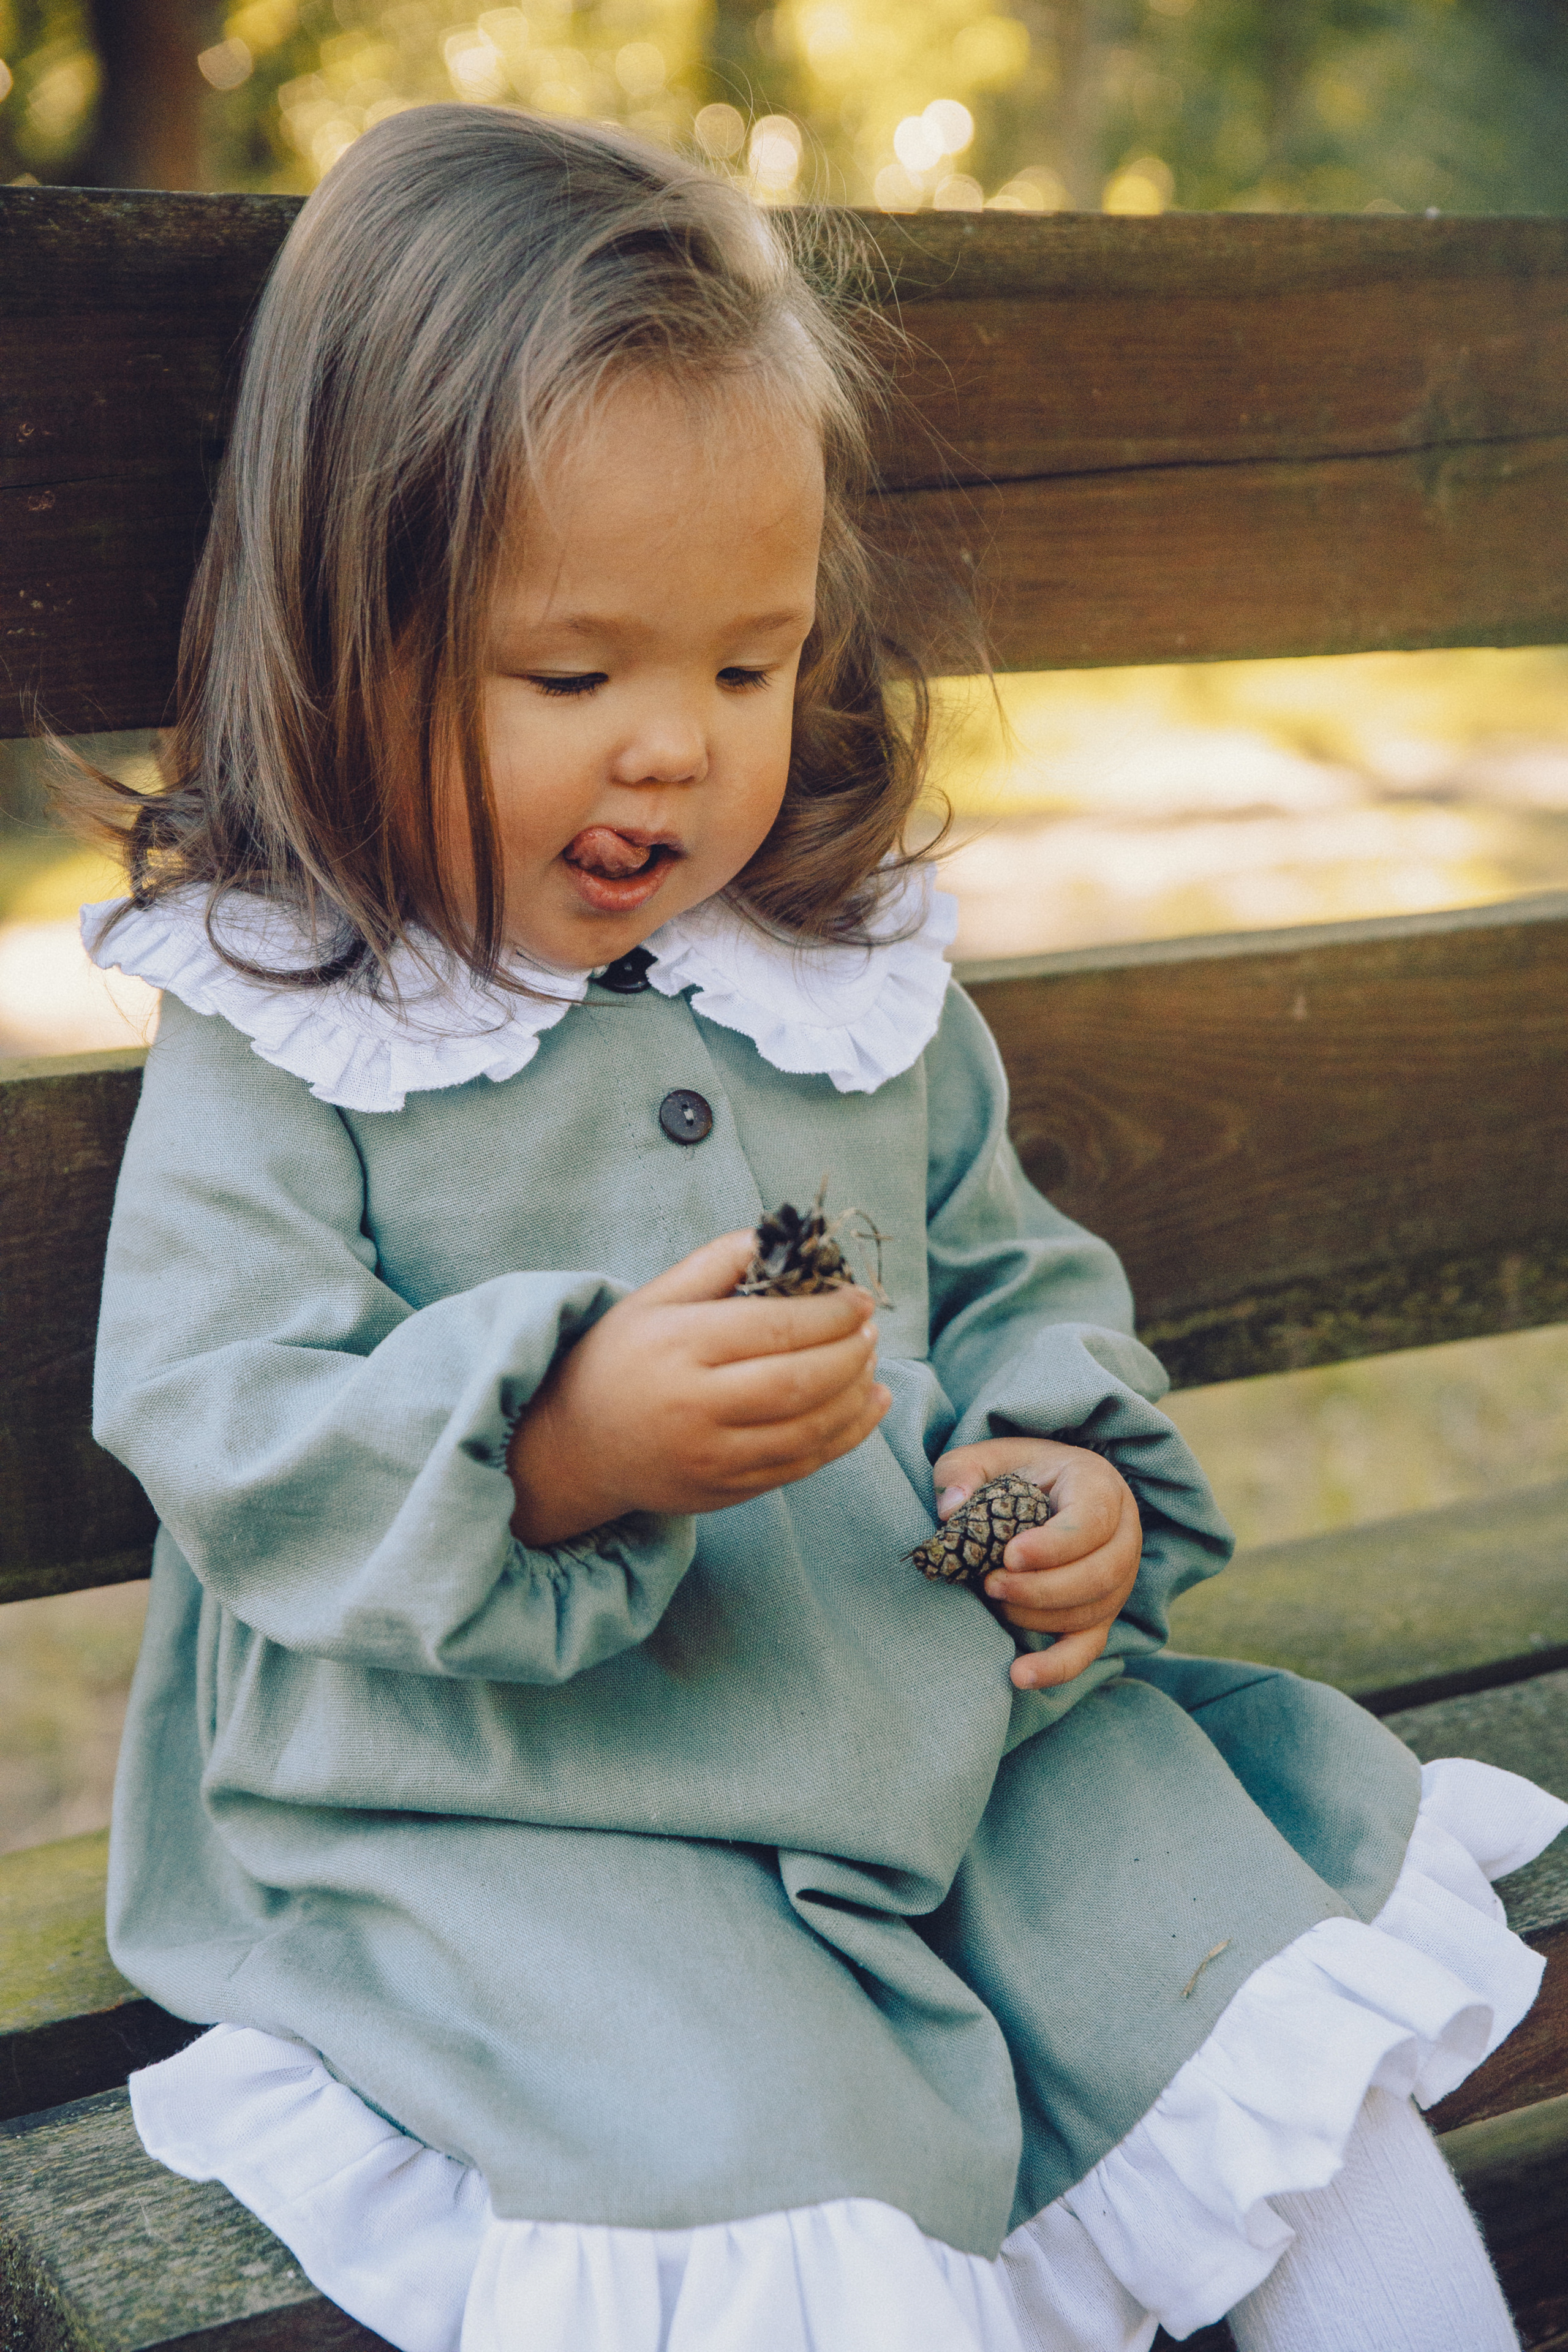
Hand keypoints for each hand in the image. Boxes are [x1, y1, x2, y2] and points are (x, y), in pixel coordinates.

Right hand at [508, 1232, 890, 1545]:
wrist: (576, 1448)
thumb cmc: (619, 1360)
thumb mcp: (652, 1299)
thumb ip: (714, 1263)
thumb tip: (776, 1236)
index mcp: (678, 1347)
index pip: (773, 1328)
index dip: (830, 1313)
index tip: (860, 1298)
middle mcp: (695, 1406)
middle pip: (798, 1381)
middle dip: (850, 1352)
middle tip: (871, 1329)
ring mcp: (712, 1457)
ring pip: (807, 1429)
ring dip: (855, 1393)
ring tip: (872, 1362)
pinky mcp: (725, 1491)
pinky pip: (801, 1466)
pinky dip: (847, 1436)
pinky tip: (869, 1404)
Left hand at [930, 1438, 1141, 1690]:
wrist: (1047, 1491)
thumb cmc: (1018, 1473)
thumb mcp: (988, 1457)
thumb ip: (962, 1472)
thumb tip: (949, 1511)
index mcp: (1100, 1485)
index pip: (1092, 1521)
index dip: (1053, 1546)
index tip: (1008, 1557)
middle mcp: (1124, 1534)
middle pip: (1099, 1575)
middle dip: (1040, 1588)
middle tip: (990, 1584)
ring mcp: (1119, 1579)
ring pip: (1094, 1612)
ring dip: (1039, 1617)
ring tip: (995, 1603)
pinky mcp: (1103, 1613)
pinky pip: (1089, 1648)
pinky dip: (1057, 1667)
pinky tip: (1020, 1675)